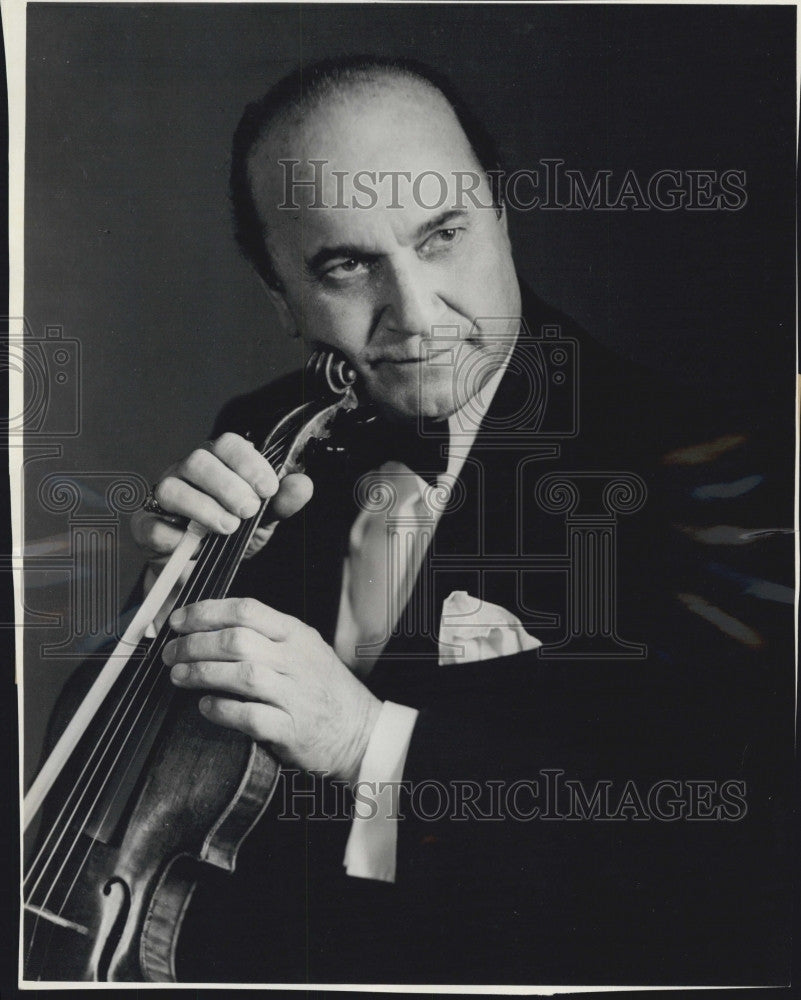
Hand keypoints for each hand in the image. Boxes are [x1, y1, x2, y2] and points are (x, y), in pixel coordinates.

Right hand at [131, 432, 313, 565]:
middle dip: (228, 486)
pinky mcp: (144, 526)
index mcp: (218, 463)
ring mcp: (162, 497)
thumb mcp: (264, 520)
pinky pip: (150, 523)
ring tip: (227, 527)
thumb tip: (303, 484)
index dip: (248, 463)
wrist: (203, 573)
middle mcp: (186, 473)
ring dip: (203, 508)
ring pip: (171, 488)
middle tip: (249, 510)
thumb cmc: (231, 536)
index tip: (268, 488)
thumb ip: (282, 502)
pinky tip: (195, 545)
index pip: (228, 444)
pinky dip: (174, 535)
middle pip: (198, 461)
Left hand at [163, 597, 382, 785]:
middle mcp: (296, 660)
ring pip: (241, 674)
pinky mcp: (291, 728)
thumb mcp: (303, 647)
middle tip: (171, 652)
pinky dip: (221, 710)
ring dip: (201, 673)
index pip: (247, 610)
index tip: (179, 620)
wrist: (359, 730)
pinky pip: (249, 716)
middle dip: (194, 644)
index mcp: (296, 634)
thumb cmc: (323, 688)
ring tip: (178, 676)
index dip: (206, 612)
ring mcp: (295, 694)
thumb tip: (210, 626)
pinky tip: (205, 706)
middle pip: (237, 641)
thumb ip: (265, 635)